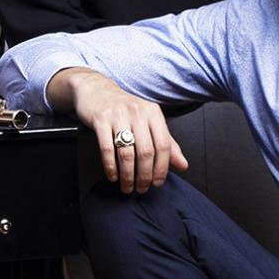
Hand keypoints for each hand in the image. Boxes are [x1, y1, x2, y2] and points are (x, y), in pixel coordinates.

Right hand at [56, 68, 187, 191]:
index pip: (163, 145)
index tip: (157, 182)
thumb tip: (183, 165)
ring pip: (126, 153)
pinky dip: (110, 167)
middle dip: (144, 176)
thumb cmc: (124, 108)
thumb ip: (167, 143)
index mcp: (153, 113)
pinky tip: (113, 175)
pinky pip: (107, 149)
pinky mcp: (100, 119)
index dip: (162, 168)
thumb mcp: (148, 121)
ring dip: (127, 175)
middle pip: (146, 152)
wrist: (96, 90)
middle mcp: (138, 112)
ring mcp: (118, 115)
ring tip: (127, 186)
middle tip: (141, 188)